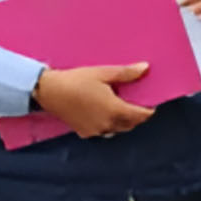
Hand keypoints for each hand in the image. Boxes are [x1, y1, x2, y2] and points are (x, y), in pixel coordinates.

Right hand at [32, 64, 155, 138]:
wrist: (49, 91)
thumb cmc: (76, 80)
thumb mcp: (103, 73)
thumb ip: (126, 73)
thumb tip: (145, 68)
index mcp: (115, 110)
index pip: (140, 116)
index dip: (148, 111)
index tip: (151, 104)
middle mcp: (107, 124)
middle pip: (130, 124)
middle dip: (136, 116)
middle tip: (136, 104)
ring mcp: (96, 131)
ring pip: (117, 129)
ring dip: (123, 122)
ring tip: (120, 108)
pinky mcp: (85, 132)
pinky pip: (103, 131)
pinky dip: (108, 125)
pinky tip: (104, 114)